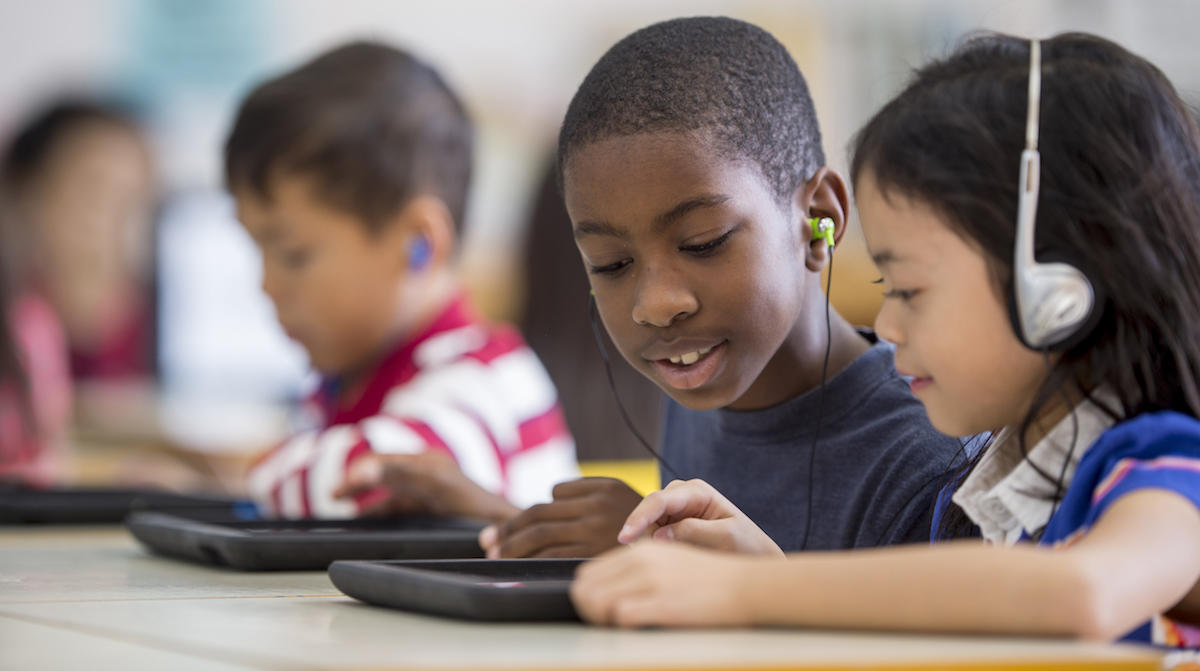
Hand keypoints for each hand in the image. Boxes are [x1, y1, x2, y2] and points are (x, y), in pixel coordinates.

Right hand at [332, 451, 519, 522]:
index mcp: (428, 463)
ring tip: (341, 503)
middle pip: (384, 471)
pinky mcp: (430, 505)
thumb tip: (367, 469)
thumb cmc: (476, 507)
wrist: (504, 526)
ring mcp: (428, 489)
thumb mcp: (438, 487)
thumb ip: (403, 474)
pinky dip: (379, 510)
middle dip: (358, 481)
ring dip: (366, 495)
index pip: (386, 460)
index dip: (362, 470)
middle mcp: (426, 472)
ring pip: (389, 489)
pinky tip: (365, 520)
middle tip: (334, 494)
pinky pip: (398, 504)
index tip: (341, 486)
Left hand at [478, 477, 642, 557]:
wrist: (673, 550)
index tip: (515, 525)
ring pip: (539, 533)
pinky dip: (529, 558)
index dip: (536, 508)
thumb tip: (550, 496)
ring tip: (495, 552)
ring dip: (511, 544)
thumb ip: (590, 493)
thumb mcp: (625, 498)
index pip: (556, 492)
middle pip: (539, 512)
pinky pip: (550, 554)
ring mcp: (594, 528)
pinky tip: (518, 564)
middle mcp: (597, 503)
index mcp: (604, 486)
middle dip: (508, 526)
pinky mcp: (591, 552)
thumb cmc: (647, 530)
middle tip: (487, 539)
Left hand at [570, 541, 757, 626]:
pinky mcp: (663, 602)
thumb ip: (638, 570)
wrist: (745, 586)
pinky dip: (621, 628)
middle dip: (588, 610)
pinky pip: (621, 616)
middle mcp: (641, 561)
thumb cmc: (709, 581)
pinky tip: (635, 631)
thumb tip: (606, 591)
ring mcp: (652, 581)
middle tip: (605, 625)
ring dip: (600, 621)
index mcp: (640, 551)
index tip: (601, 612)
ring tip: (616, 630)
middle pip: (585, 588)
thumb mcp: (669, 562)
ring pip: (596, 601)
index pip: (589, 573)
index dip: (589, 596)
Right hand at [619, 478, 782, 555]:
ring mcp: (675, 511)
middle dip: (644, 532)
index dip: (639, 518)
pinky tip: (669, 561)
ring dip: (652, 543)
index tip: (625, 537)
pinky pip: (652, 535)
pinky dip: (655, 548)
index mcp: (697, 491)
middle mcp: (682, 496)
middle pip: (648, 510)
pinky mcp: (671, 526)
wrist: (756, 557)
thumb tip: (659, 536)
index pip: (659, 500)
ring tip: (677, 561)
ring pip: (648, 525)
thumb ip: (694, 532)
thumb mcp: (726, 538)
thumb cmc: (747, 545)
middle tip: (650, 560)